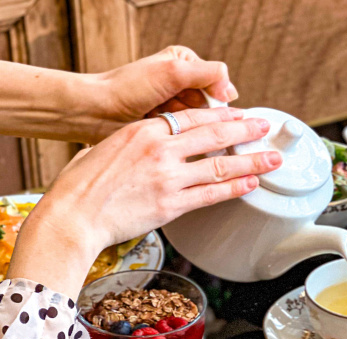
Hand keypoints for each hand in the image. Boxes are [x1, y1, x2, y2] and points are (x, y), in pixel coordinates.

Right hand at [7, 107, 281, 297]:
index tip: (240, 115)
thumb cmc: (81, 184)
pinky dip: (235, 189)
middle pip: (214, 136)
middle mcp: (161, 151)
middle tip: (266, 127)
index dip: (221, 116)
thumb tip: (151, 139)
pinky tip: (252, 184)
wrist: (73, 216)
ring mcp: (169, 179)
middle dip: (246, 131)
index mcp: (144, 131)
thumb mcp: (106, 146)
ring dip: (252, 162)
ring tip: (272, 160)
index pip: (193, 117)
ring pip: (221, 167)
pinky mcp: (172, 206)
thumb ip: (136, 140)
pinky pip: (212, 195)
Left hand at [93, 46, 237, 140]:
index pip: (218, 83)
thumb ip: (207, 74)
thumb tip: (232, 92)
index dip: (217, 98)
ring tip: (174, 128)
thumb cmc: (127, 87)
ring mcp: (176, 107)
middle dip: (202, 115)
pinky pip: (189, 135)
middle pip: (212, 105)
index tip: (207, 106)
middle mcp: (183, 84)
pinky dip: (184, 139)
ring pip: (202, 123)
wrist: (95, 112)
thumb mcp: (171, 72)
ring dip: (192, 129)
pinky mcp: (169, 126)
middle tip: (186, 118)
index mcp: (186, 63)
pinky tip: (175, 140)